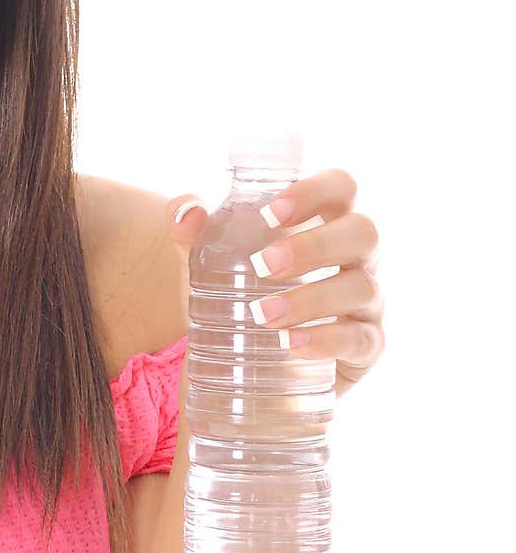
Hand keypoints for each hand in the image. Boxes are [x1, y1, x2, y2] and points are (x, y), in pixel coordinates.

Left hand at [169, 168, 384, 398]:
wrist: (252, 365)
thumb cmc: (241, 296)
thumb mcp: (210, 266)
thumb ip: (192, 235)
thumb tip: (185, 213)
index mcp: (325, 222)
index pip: (341, 187)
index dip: (314, 191)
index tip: (271, 212)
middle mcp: (356, 257)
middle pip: (363, 233)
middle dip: (313, 246)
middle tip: (263, 264)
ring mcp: (366, 302)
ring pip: (361, 288)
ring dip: (310, 298)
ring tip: (261, 315)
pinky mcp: (366, 346)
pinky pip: (361, 339)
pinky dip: (326, 340)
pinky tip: (291, 344)